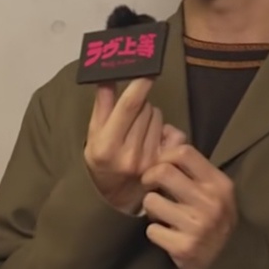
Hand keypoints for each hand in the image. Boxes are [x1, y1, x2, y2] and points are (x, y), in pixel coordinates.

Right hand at [84, 80, 185, 212]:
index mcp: (108, 145)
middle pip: (146, 109)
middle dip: (140, 104)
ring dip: (152, 117)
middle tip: (132, 114)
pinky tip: (154, 138)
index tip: (147, 72)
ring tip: (140, 130)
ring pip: (159, 118)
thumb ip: (102, 105)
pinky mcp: (164, 165)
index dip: (140, 86)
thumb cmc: (101, 160)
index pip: (129, 107)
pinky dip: (166, 130)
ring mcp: (150, 162)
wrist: (112, 196)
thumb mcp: (94, 134)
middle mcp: (131, 155)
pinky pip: (174, 133)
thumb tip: (108, 76)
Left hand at [141, 144, 236, 268]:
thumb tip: (166, 132)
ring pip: (151, 202)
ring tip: (162, 215)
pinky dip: (155, 232)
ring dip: (151, 208)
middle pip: (162, 172)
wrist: (231, 265)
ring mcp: (196, 226)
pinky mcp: (183, 247)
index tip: (160, 167)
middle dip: (149, 178)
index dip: (164, 156)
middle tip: (151, 187)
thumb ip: (193, 167)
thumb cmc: (218, 222)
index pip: (183, 152)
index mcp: (219, 184)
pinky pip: (151, 230)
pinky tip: (167, 235)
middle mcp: (209, 202)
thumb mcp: (216, 191)